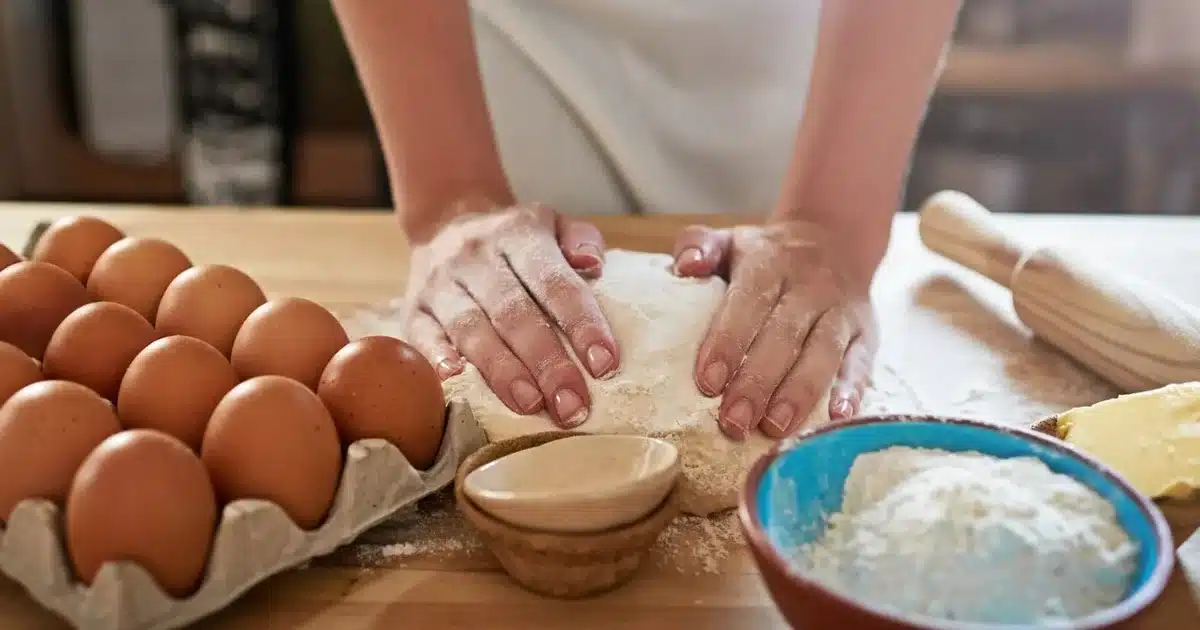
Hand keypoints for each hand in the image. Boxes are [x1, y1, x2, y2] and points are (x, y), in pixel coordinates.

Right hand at [403, 203, 619, 426]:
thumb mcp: (553, 223)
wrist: (445, 222)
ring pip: (472, 330)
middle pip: (514, 314)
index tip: (604, 365)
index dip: (581, 324)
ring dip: (502, 371)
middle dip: (546, 363)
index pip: (554, 282)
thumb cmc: (514, 239)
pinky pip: (423, 336)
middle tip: (572, 405)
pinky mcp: (412, 309)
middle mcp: (477, 257)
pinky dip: (438, 358)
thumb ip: (581, 240)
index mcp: (519, 234)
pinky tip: (457, 383)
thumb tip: (593, 265)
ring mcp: (441, 283)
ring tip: (531, 405)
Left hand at [672, 220, 877, 439]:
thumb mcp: (729, 239)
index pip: (747, 304)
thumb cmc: (766, 255)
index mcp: (769, 264)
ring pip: (823, 353)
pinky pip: (861, 362)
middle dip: (757, 382)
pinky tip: (836, 418)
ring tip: (774, 429)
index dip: (728, 343)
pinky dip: (851, 390)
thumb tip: (686, 267)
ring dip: (798, 394)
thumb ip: (699, 246)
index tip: (708, 383)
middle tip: (733, 423)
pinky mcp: (866, 333)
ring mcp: (841, 310)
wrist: (834, 238)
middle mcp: (809, 286)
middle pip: (784, 336)